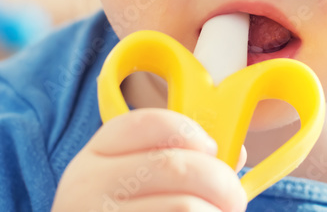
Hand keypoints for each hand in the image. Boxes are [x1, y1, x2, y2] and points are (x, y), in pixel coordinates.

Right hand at [52, 108, 247, 211]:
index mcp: (96, 155)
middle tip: (235, 197)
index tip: (213, 150)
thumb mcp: (130, 182)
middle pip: (174, 166)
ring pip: (184, 208)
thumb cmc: (119, 210)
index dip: (190, 131)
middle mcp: (90, 185)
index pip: (147, 123)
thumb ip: (178, 162)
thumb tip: (236, 156)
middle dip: (221, 181)